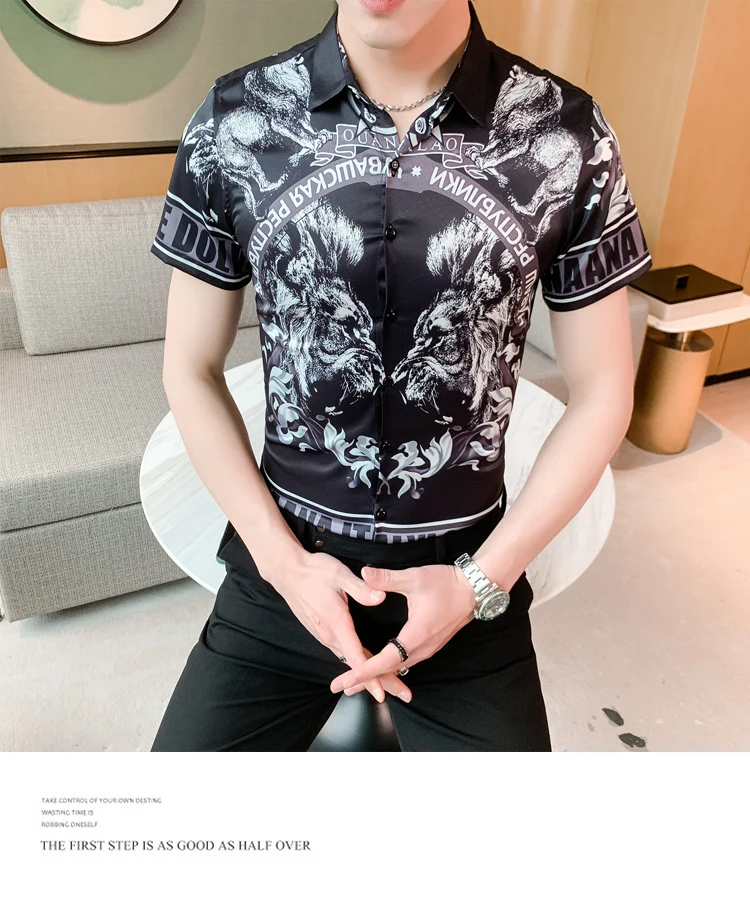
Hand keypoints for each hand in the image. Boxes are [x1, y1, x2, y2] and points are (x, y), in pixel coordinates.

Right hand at [265, 547, 412, 703]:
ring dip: (370, 675)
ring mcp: (325, 636)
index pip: (355, 656)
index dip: (370, 675)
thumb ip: (361, 588)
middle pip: (357, 665)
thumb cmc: (314, 571)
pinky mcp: (323, 633)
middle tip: (403, 693)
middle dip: (380, 681)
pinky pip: (343, 654)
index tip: (382, 690)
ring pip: (350, 661)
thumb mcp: (339, 574)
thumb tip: (380, 597)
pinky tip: (368, 670)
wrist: (288, 573)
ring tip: (391, 686)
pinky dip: (358, 665)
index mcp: (336, 622)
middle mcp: (330, 635)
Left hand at [329, 563, 477, 695]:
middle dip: (365, 680)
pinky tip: (382, 667)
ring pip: (398, 669)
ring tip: (357, 682)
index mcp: (415, 636)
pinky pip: (407, 663)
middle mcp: (422, 648)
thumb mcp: (415, 578)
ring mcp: (428, 649)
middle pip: (389, 672)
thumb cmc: (447, 583)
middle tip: (342, 687)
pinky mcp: (430, 645)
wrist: (475, 589)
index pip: (383, 662)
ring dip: (378, 676)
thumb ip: (387, 579)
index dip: (361, 672)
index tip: (344, 681)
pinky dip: (390, 668)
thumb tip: (364, 573)